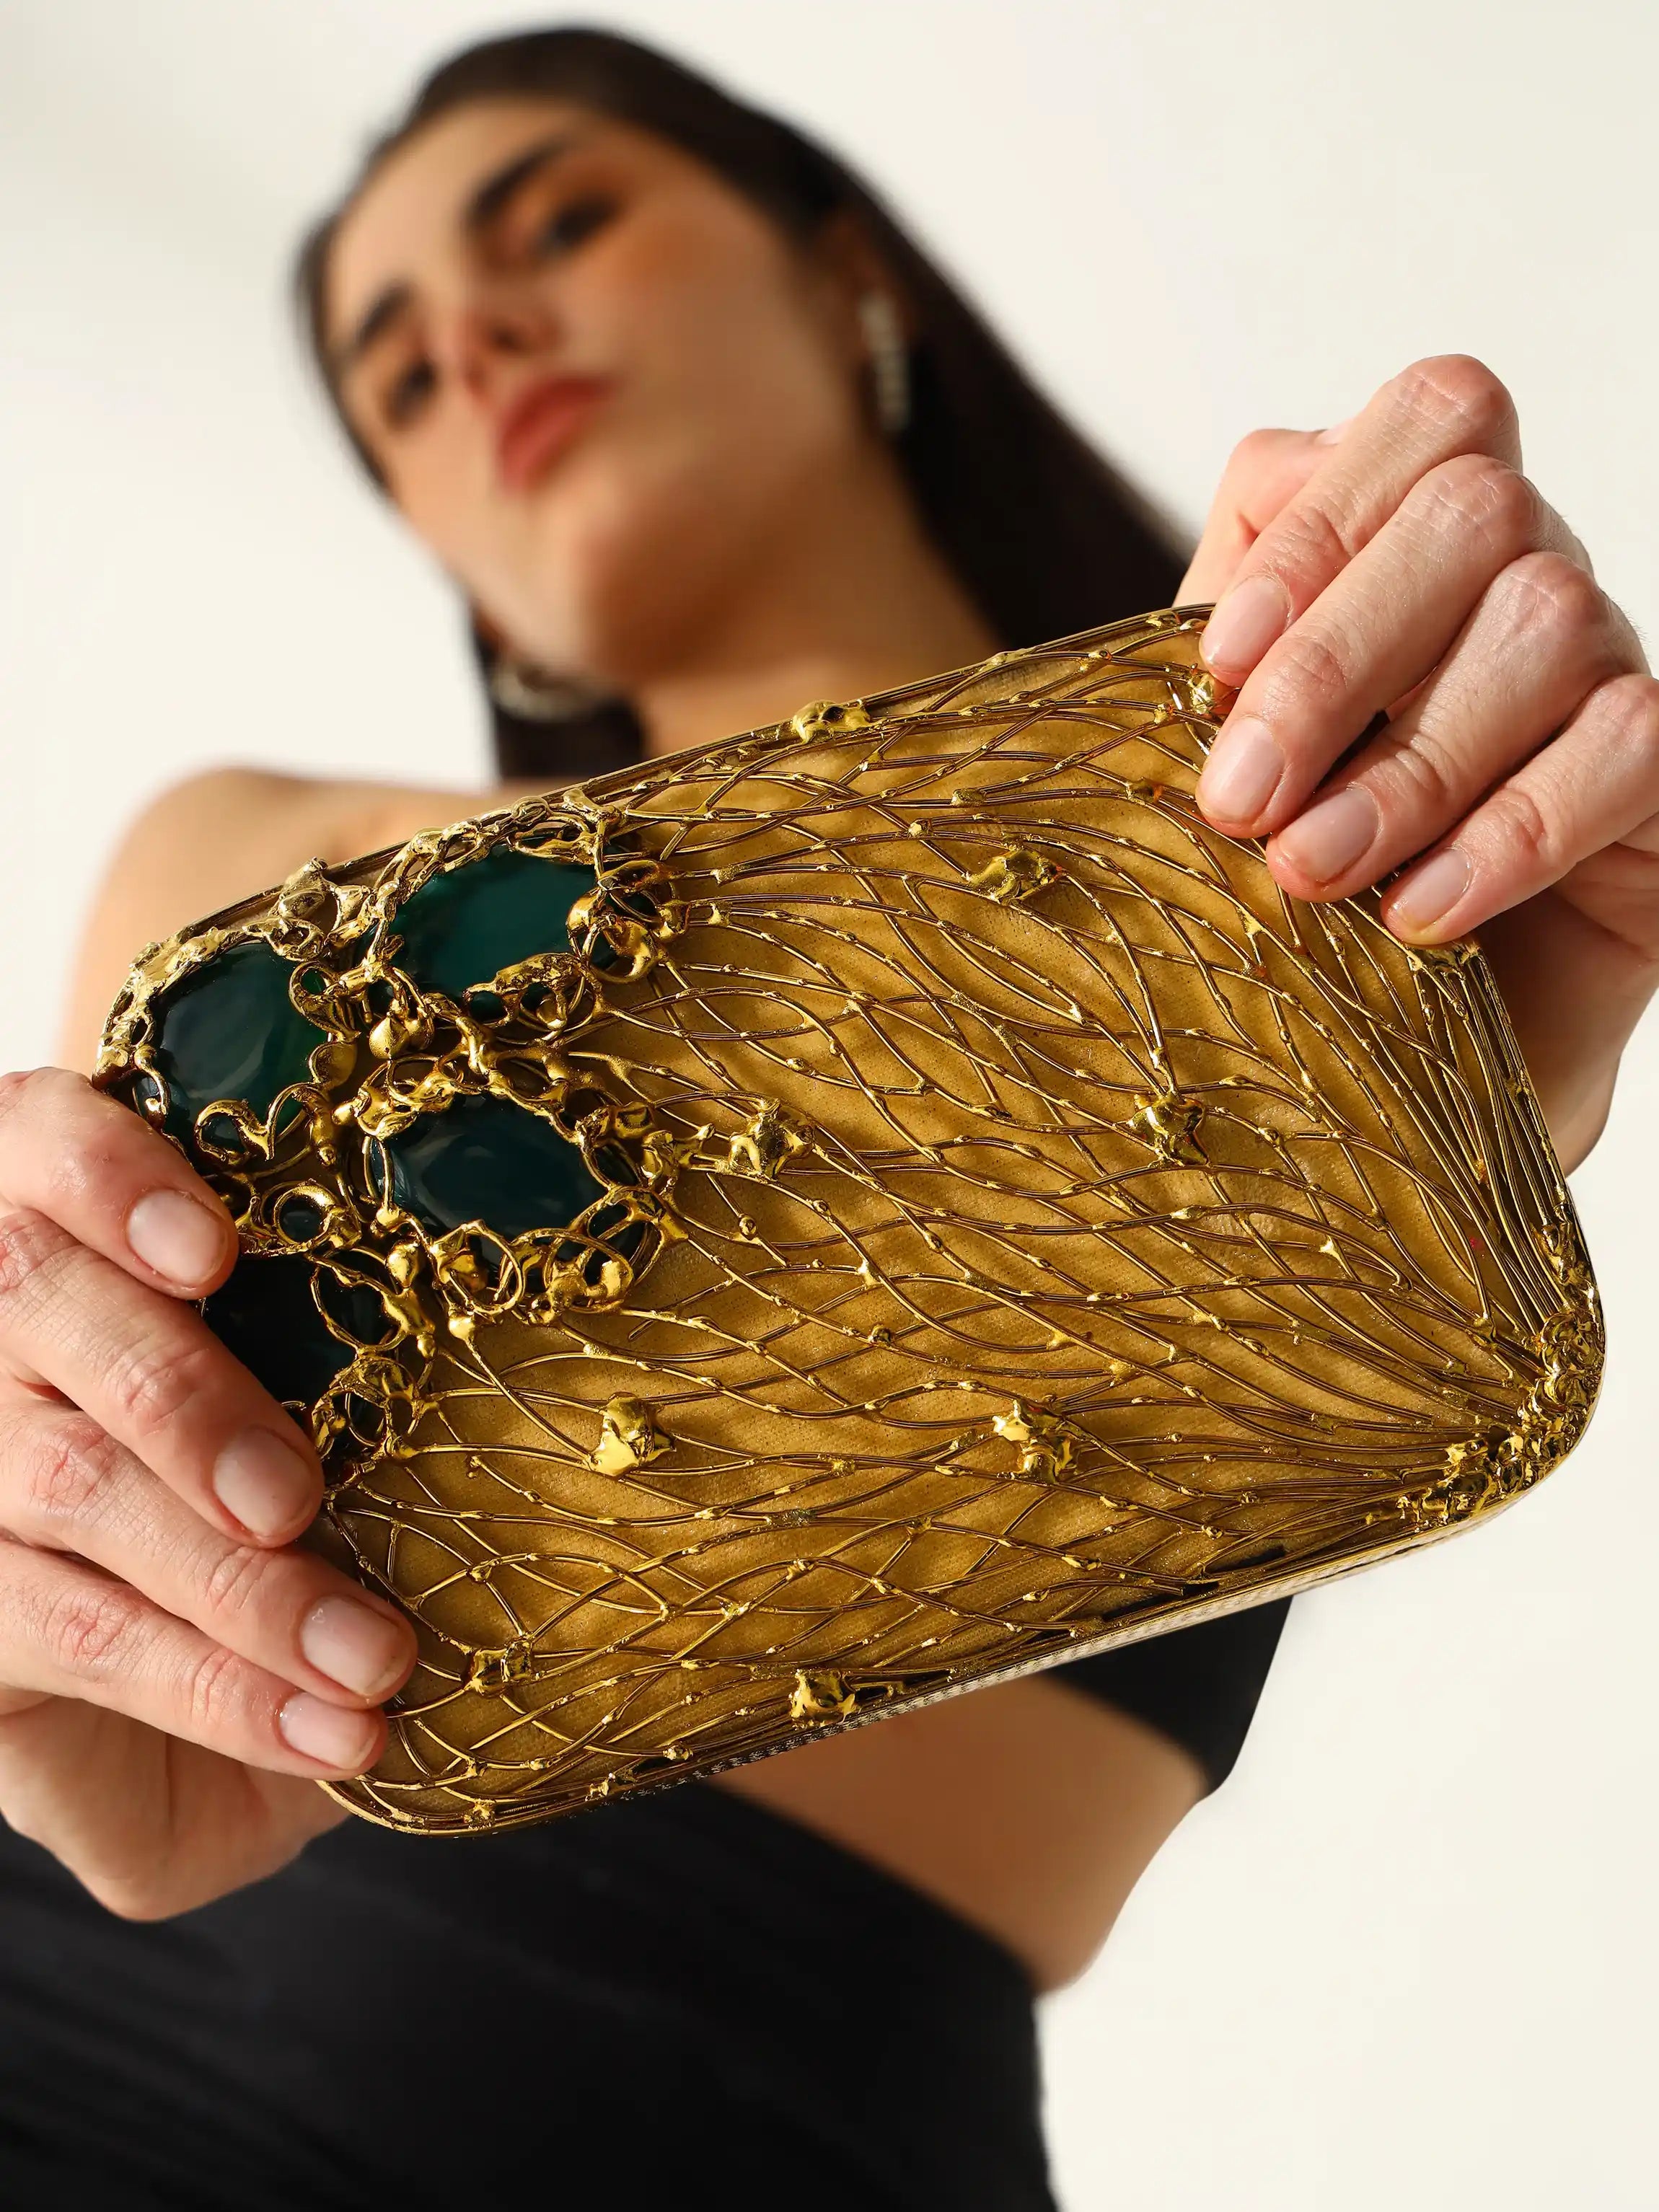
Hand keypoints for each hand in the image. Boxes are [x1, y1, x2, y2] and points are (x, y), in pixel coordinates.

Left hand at [0, 1067, 417, 1917]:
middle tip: (367, 1643)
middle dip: (225, 1589)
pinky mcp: (14, 1160)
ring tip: (301, 1492)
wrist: (204, 1420)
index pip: (66, 1638)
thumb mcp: (174, 1780)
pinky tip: (205, 1253)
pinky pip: (36, 1152)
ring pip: (53, 1339)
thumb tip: (321, 1751)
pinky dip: (110, 1195)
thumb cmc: (207, 1624)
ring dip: (191, 1425)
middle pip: (62, 1493)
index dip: (214, 1695)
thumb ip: (168, 1796)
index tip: (357, 1733)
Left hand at [1179, 353, 1658, 1171]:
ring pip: (1547, 623)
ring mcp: (1610, 665)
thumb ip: (1215, 660)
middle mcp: (1533, 571)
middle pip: (1475, 508)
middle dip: (1334, 660)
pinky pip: (1623, 748)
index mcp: (1424, 531)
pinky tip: (1419, 917)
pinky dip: (1506, 833)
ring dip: (1408, 761)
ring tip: (1310, 875)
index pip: (1427, 418)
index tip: (1215, 664)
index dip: (1322, 524)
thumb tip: (1193, 635)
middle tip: (1238, 805)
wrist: (1396, 1048)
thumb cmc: (1299, 878)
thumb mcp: (1232, 753)